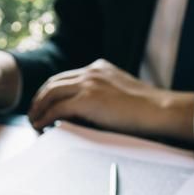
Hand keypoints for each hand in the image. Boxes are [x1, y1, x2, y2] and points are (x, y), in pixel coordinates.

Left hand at [28, 59, 193, 142]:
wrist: (160, 111)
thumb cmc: (147, 110)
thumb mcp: (122, 94)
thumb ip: (104, 96)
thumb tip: (88, 112)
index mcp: (99, 67)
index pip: (66, 77)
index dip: (52, 91)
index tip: (45, 104)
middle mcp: (91, 71)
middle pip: (53, 82)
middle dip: (40, 98)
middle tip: (33, 113)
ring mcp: (88, 83)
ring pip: (50, 93)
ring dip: (38, 108)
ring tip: (34, 122)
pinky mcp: (87, 99)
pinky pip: (56, 108)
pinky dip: (45, 117)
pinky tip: (41, 126)